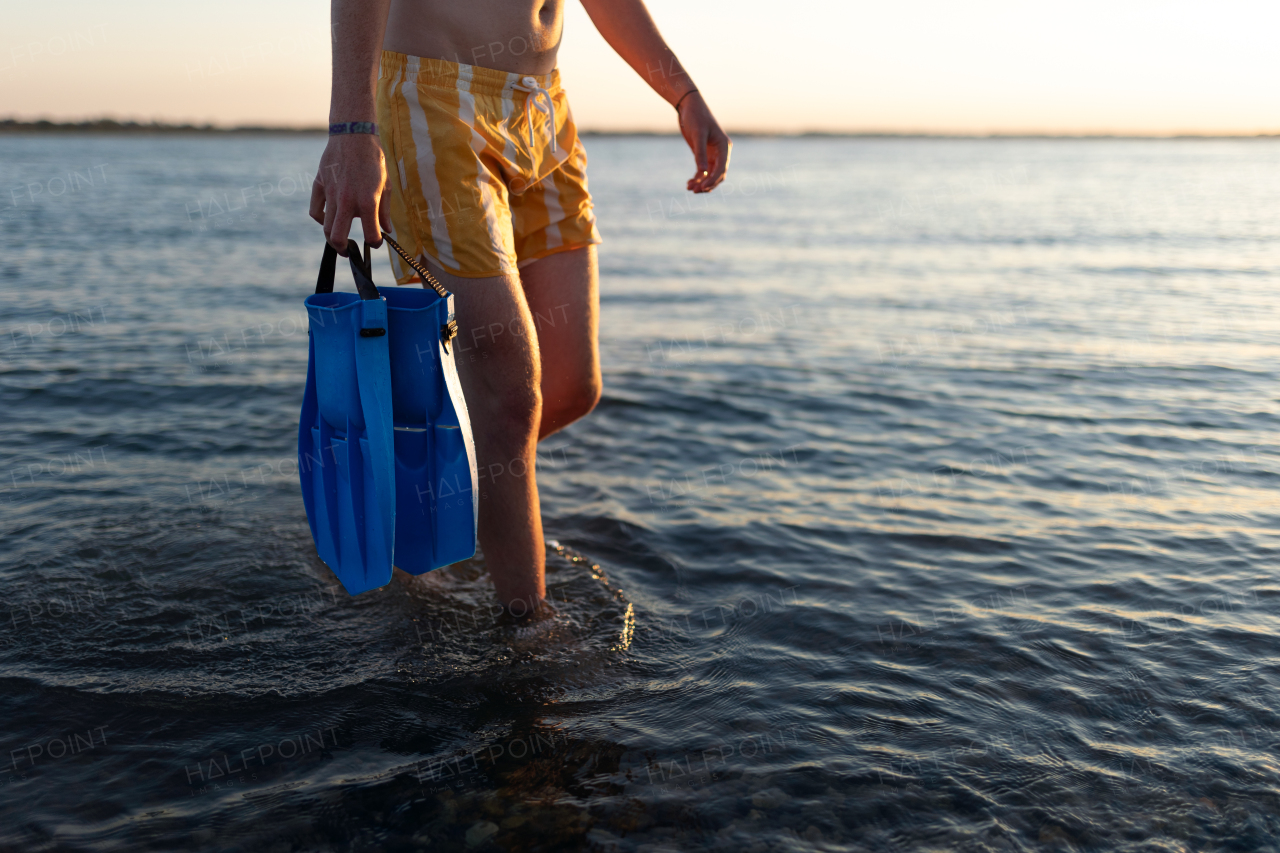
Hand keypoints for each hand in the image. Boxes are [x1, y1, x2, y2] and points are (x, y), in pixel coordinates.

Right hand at [308, 133, 390, 253]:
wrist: (353, 135)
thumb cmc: (374, 159)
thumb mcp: (386, 185)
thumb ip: (385, 210)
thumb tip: (386, 229)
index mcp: (367, 202)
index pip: (371, 236)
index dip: (375, 243)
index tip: (376, 241)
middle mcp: (347, 201)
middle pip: (338, 238)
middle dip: (345, 249)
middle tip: (350, 251)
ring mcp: (331, 194)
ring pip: (326, 228)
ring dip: (333, 238)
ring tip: (339, 240)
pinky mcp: (319, 185)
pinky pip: (316, 211)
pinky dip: (321, 219)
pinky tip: (328, 219)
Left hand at [676, 91, 730, 192]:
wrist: (688, 106)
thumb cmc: (695, 116)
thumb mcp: (697, 135)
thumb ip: (700, 153)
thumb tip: (702, 173)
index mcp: (724, 146)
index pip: (722, 168)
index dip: (713, 179)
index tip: (702, 187)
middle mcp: (720, 152)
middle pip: (718, 174)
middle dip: (708, 184)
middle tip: (695, 191)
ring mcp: (712, 154)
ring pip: (710, 175)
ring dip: (701, 183)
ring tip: (689, 188)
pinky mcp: (703, 155)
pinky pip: (702, 171)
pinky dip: (697, 178)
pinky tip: (689, 183)